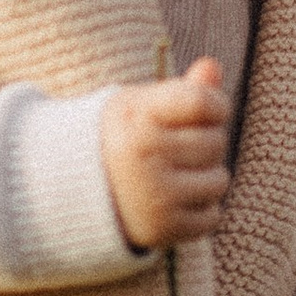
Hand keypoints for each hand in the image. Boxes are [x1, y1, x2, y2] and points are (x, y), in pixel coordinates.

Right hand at [102, 56, 232, 250]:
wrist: (76, 193)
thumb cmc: (123, 139)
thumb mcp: (142, 106)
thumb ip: (183, 89)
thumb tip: (212, 67)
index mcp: (136, 116)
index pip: (203, 102)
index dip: (215, 105)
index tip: (204, 112)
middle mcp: (143, 154)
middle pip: (216, 141)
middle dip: (206, 142)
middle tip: (177, 148)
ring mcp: (154, 195)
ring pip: (219, 180)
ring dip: (206, 178)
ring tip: (174, 175)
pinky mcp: (163, 229)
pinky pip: (213, 216)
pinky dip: (200, 210)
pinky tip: (173, 201)